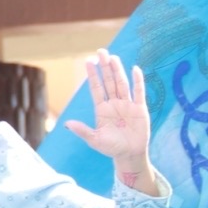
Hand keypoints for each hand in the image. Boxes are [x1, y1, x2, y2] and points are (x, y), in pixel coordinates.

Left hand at [62, 49, 153, 179]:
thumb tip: (66, 124)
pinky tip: (135, 69)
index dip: (93, 75)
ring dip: (118, 71)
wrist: (129, 155)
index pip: (96, 88)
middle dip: (105, 67)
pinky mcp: (140, 109)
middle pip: (109, 82)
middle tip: (101, 51)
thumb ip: (83, 131)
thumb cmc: (111, 148)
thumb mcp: (95, 140)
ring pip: (122, 84)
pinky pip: (139, 92)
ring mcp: (127, 105)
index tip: (88, 61)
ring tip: (113, 57)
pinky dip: (138, 81)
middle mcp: (114, 104)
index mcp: (102, 109)